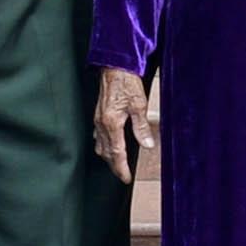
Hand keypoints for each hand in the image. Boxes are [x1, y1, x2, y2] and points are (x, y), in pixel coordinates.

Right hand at [93, 67, 154, 182]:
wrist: (114, 67)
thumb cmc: (127, 82)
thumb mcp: (139, 104)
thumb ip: (142, 127)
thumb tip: (147, 144)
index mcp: (112, 123)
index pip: (117, 153)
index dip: (122, 168)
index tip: (126, 178)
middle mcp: (102, 124)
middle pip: (106, 153)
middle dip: (114, 166)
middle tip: (123, 175)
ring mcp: (98, 120)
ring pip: (100, 146)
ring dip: (108, 157)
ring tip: (117, 164)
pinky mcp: (98, 115)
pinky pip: (98, 137)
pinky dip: (104, 146)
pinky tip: (110, 146)